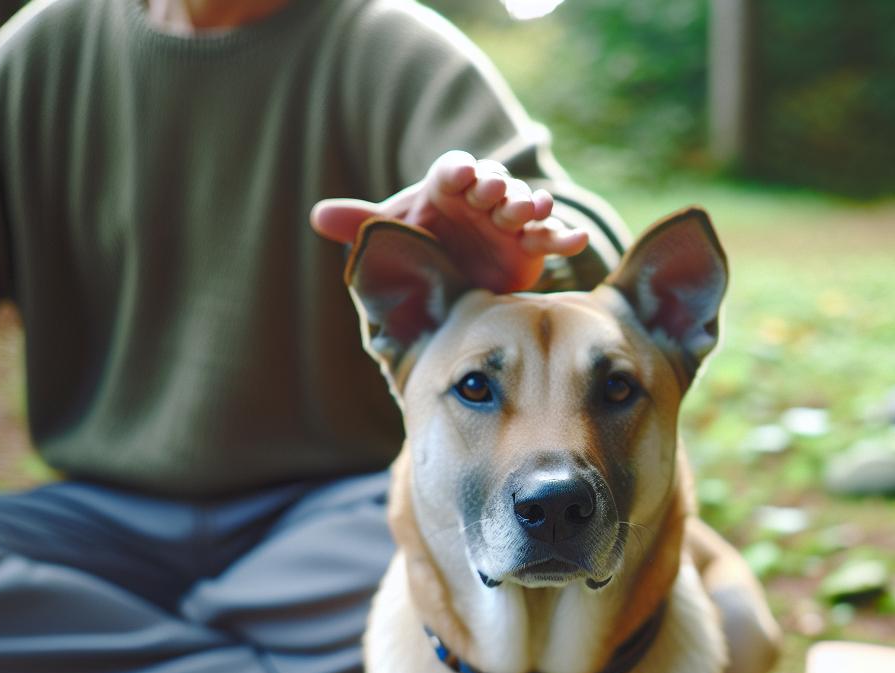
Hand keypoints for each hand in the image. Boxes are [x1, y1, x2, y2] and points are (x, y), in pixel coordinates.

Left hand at [310, 150, 589, 292]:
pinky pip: (550, 238)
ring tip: (534, 208)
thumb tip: (317, 215)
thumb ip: (361, 224)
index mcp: (446, 188)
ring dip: (530, 204)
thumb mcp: (390, 236)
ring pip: (524, 206)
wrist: (450, 280)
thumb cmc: (418, 248)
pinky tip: (577, 240)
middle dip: (495, 187)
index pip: (452, 170)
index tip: (459, 176)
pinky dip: (564, 237)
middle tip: (493, 194)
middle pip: (493, 183)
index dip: (457, 171)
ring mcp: (509, 221)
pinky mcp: (531, 248)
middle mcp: (482, 199)